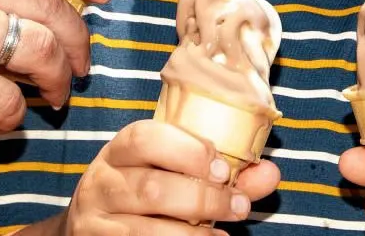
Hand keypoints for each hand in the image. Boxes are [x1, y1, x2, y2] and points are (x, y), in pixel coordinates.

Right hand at [59, 120, 279, 234]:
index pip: (145, 137)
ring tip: (222, 232)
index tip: (222, 167)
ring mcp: (95, 219)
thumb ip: (224, 173)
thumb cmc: (146, 192)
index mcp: (120, 150)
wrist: (94, 227)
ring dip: (193, 232)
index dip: (187, 150)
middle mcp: (102, 181)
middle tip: (238, 206)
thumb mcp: (175, 172)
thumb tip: (270, 174)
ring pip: (146, 228)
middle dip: (204, 198)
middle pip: (152, 188)